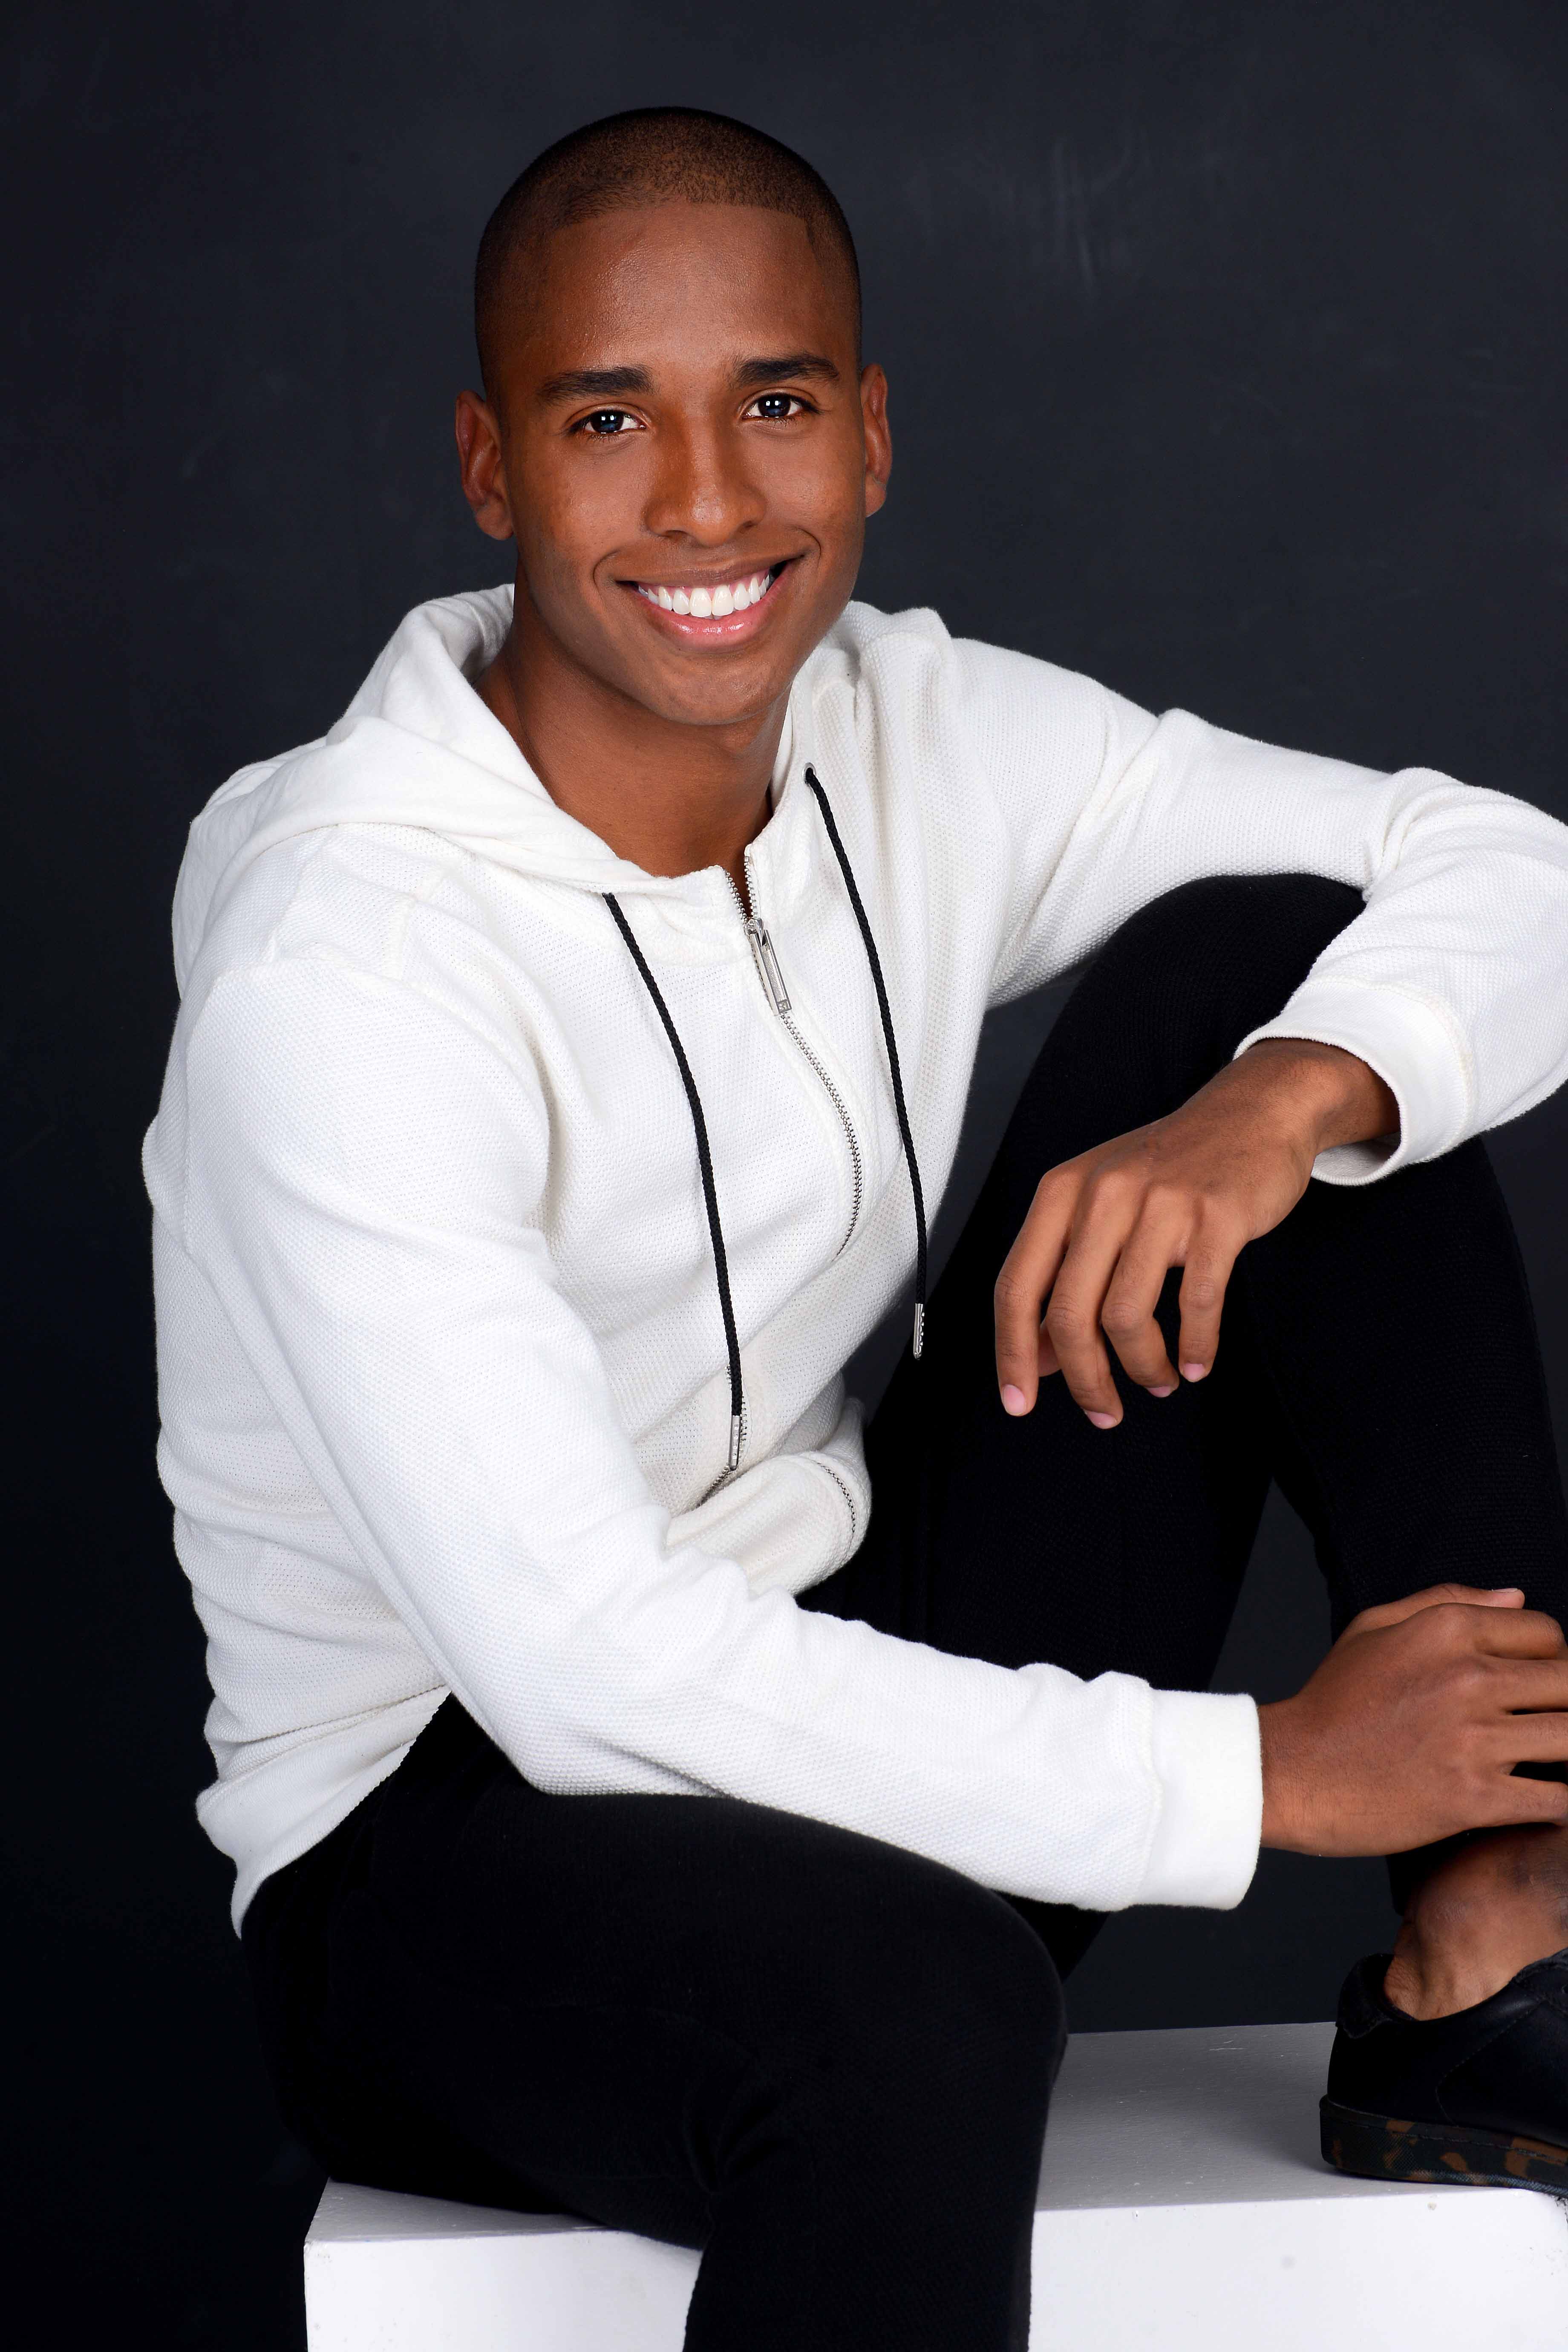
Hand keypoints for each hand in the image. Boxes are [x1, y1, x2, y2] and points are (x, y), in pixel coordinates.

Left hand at [992, 1037, 1397, 1424]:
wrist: (1252, 1112)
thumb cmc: (1172, 1168)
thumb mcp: (1100, 1203)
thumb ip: (1065, 1271)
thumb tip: (1040, 1356)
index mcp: (1062, 1193)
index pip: (1016, 1287)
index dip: (1012, 1354)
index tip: (1018, 1402)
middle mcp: (1102, 1195)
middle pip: (1067, 1314)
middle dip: (1083, 1378)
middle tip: (1103, 1410)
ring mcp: (1160, 1204)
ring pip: (1125, 1316)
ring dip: (1142, 1367)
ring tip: (1160, 1380)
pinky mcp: (1217, 1216)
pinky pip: (1195, 1302)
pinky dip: (1197, 1346)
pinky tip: (1198, 1363)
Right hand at [1259, 1584, 1567, 1855]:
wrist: (1289, 1772)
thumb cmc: (1330, 1702)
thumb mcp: (1374, 1627)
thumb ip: (1447, 1601)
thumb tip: (1516, 1598)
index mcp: (1447, 1629)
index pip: (1547, 1633)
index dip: (1552, 1659)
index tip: (1537, 1687)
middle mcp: (1467, 1676)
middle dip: (1565, 1706)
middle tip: (1544, 1727)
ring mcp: (1473, 1738)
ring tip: (1549, 1763)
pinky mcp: (1474, 1797)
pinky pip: (1558, 1800)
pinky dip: (1561, 1805)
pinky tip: (1545, 1803)